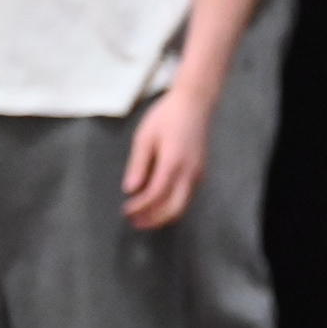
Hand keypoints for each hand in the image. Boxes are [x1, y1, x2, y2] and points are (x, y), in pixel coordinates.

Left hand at [122, 85, 216, 228]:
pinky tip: (158, 204)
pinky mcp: (200, 174)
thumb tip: (131, 189)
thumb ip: (138, 165)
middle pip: (173, 209)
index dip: (140, 207)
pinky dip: (172, 206)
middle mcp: (189, 174)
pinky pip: (186, 198)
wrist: (195, 105)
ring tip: (145, 218)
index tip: (125, 211)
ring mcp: (198, 175)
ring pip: (182, 206)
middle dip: (153, 219)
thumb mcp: (145, 137)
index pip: (155, 195)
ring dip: (163, 216)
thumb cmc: (166, 116)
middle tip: (135, 223)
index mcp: (173, 163)